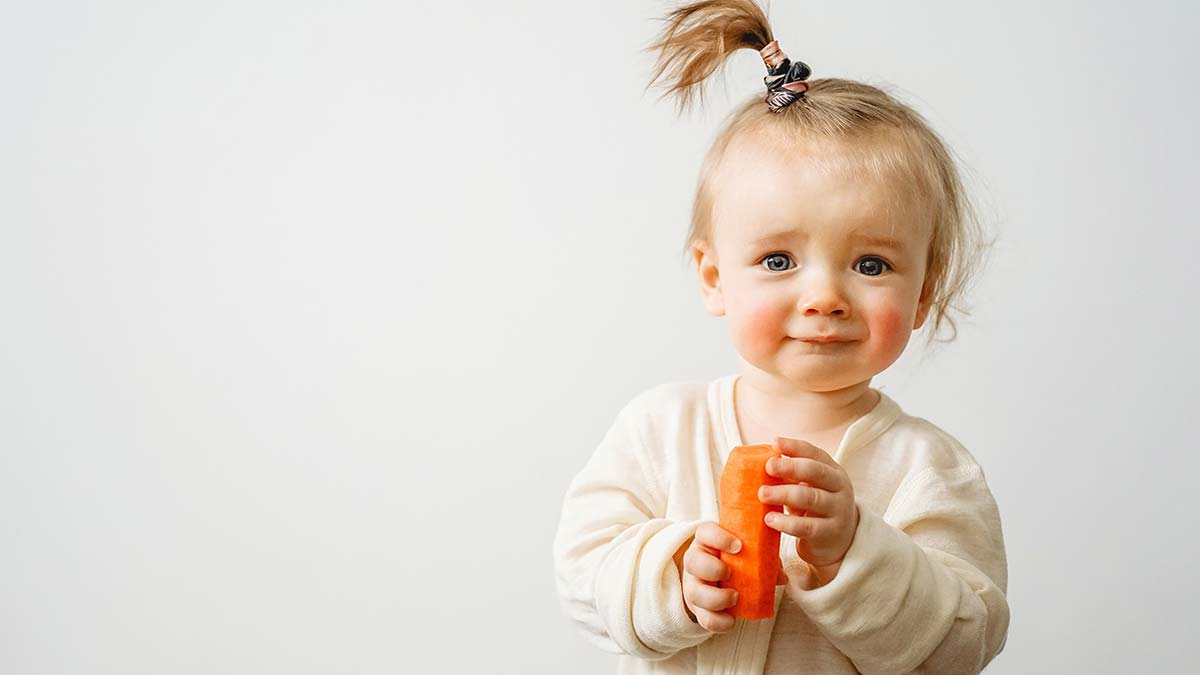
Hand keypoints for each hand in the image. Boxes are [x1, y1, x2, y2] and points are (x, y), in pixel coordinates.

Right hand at [677, 521, 786, 631]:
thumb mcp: (748, 553)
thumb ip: (764, 560)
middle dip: (712, 568)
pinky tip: (732, 620)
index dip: (719, 538)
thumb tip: (781, 576)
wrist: (717, 579)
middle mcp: (696, 561)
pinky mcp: (698, 608)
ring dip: (715, 598)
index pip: (705, 532)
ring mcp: (694, 585)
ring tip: (735, 597)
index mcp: (707, 541)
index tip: (738, 546)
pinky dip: (718, 621)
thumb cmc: (734, 561)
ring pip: (694, 592)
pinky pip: (703, 617)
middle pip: (692, 561)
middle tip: (730, 573)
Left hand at [758, 437, 859, 575]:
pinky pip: (807, 526)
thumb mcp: (809, 487)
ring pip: (811, 498)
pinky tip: (769, 519)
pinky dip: (787, 522)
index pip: (815, 453)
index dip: (795, 447)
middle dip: (791, 467)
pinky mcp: (830, 532)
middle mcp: (839, 487)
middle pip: (816, 472)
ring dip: (784, 494)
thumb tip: (757, 464)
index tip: (775, 443)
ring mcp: (837, 510)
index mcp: (832, 470)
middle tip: (768, 466)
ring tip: (761, 494)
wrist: (840, 541)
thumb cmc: (816, 507)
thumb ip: (791, 476)